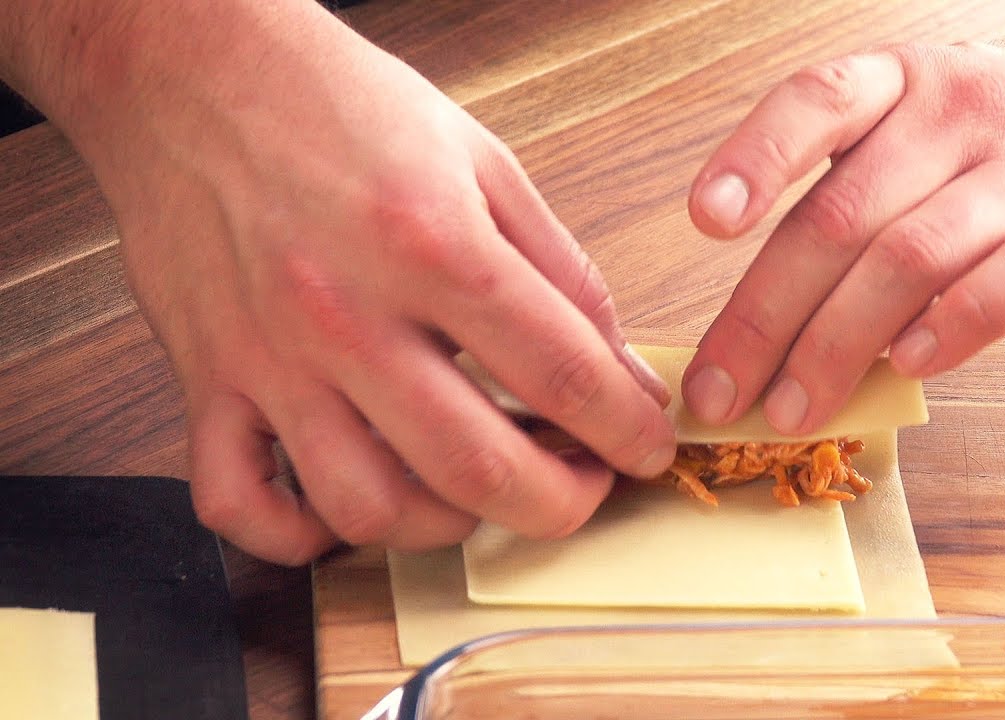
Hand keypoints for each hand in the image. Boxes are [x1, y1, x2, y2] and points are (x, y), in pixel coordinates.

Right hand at [66, 4, 674, 563]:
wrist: (190, 70)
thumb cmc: (336, 103)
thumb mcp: (481, 158)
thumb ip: (560, 268)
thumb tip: (614, 362)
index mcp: (433, 245)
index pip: (561, 374)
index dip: (626, 429)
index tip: (646, 448)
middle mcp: (349, 314)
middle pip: (476, 467)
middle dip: (560, 504)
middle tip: (583, 488)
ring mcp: (270, 358)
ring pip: (367, 506)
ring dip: (445, 527)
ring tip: (477, 493)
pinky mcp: (207, 380)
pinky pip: (239, 505)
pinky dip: (298, 537)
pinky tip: (346, 512)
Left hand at [682, 35, 1004, 434]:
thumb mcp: (922, 138)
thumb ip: (852, 213)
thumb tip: (762, 336)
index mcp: (901, 86)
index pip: (816, 103)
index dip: (755, 158)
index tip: (704, 220)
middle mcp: (958, 117)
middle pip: (840, 217)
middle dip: (766, 316)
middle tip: (720, 390)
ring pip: (911, 258)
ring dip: (837, 344)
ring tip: (792, 406)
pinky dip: (953, 328)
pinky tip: (911, 366)